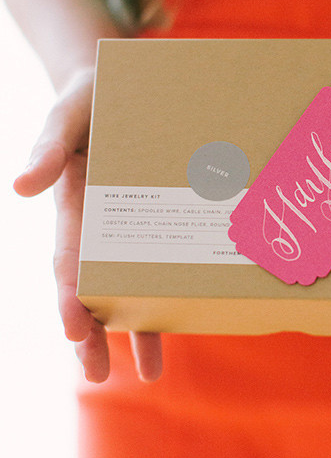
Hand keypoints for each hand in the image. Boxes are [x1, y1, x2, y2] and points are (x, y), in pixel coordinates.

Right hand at [13, 67, 162, 382]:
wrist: (117, 82)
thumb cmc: (86, 98)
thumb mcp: (64, 115)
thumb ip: (47, 148)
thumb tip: (19, 188)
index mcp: (74, 203)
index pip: (68, 259)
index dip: (69, 295)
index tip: (73, 330)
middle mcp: (99, 223)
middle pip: (93, 286)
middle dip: (93, 330)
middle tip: (96, 375)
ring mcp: (129, 224)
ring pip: (129, 283)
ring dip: (135, 327)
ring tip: (147, 374)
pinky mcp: (156, 217)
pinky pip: (163, 258)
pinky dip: (169, 290)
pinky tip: (183, 321)